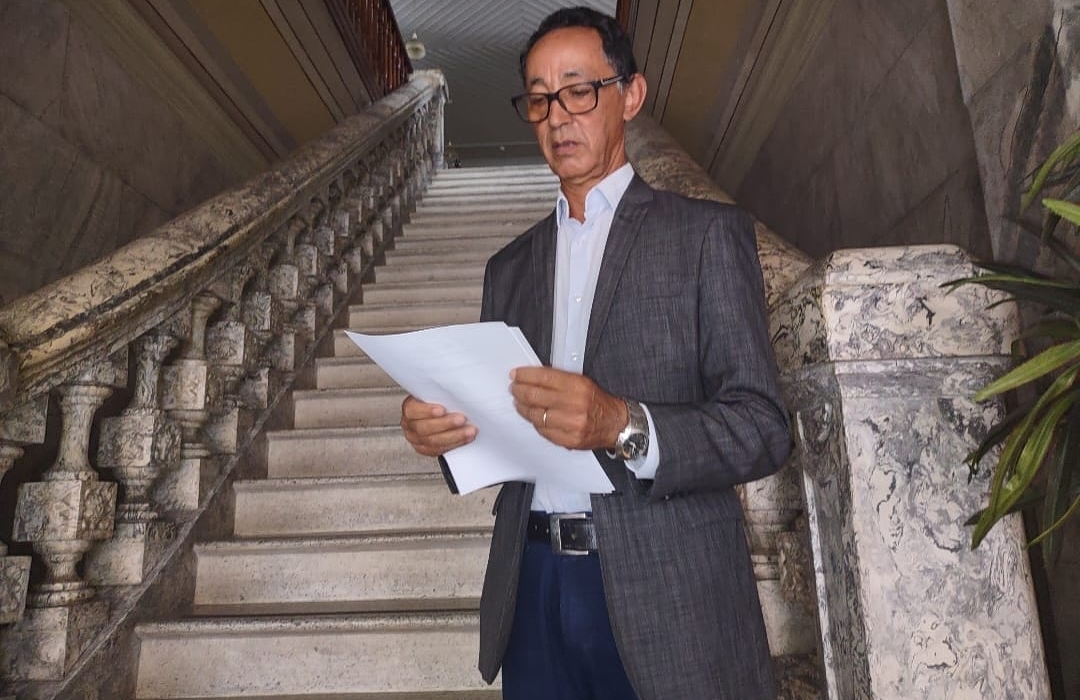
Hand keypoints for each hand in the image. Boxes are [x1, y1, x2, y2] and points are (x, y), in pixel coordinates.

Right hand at [400, 395, 476, 456]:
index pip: (413, 410)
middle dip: (446, 424)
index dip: (427, 411)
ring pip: (433, 441)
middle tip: (462, 419)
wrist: (439, 415)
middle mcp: (410, 425)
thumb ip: (442, 392)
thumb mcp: (436, 393)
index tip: (442, 409)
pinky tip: (465, 438)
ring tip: (469, 430)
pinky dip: (454, 444)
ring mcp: (417, 439)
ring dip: (454, 436)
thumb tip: (457, 384)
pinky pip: (439, 450)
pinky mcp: (426, 449)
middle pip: (424, 428)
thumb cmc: (438, 401)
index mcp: (410, 408)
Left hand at [509, 366, 626, 450]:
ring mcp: (570, 424)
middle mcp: (574, 405)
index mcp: (578, 386)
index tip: (516, 375)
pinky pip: (542, 431)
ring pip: (535, 415)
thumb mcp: (582, 382)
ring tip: (519, 402)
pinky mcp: (567, 440)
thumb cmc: (598, 403)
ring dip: (523, 408)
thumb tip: (533, 377)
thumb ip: (559, 379)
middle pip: (535, 396)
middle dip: (519, 391)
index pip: (544, 378)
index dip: (525, 375)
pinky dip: (535, 422)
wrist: (615, 424)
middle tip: (514, 388)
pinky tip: (533, 416)